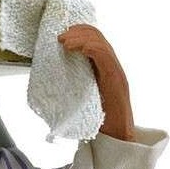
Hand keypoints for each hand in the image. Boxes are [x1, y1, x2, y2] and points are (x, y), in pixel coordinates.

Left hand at [58, 23, 134, 139]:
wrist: (117, 136)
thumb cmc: (98, 119)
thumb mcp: (81, 94)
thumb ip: (74, 81)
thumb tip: (53, 74)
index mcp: (102, 67)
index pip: (93, 38)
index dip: (78, 32)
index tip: (61, 36)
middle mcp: (111, 65)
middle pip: (97, 36)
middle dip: (77, 32)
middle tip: (60, 37)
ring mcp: (115, 72)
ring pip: (101, 43)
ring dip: (81, 39)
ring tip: (65, 42)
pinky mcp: (116, 80)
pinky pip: (106, 57)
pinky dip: (92, 49)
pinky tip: (81, 50)